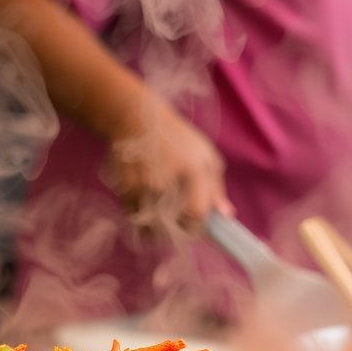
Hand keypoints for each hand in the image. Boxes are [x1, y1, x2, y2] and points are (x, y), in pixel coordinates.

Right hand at [106, 96, 234, 233]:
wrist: (134, 119)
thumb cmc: (176, 138)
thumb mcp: (204, 155)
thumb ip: (216, 187)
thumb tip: (226, 216)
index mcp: (193, 169)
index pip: (196, 213)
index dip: (196, 226)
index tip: (195, 226)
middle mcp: (167, 179)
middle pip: (173, 226)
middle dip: (177, 231)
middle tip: (178, 226)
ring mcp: (144, 185)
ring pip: (152, 226)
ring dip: (158, 230)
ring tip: (162, 220)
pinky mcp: (125, 188)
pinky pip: (135, 216)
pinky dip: (142, 219)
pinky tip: (147, 208)